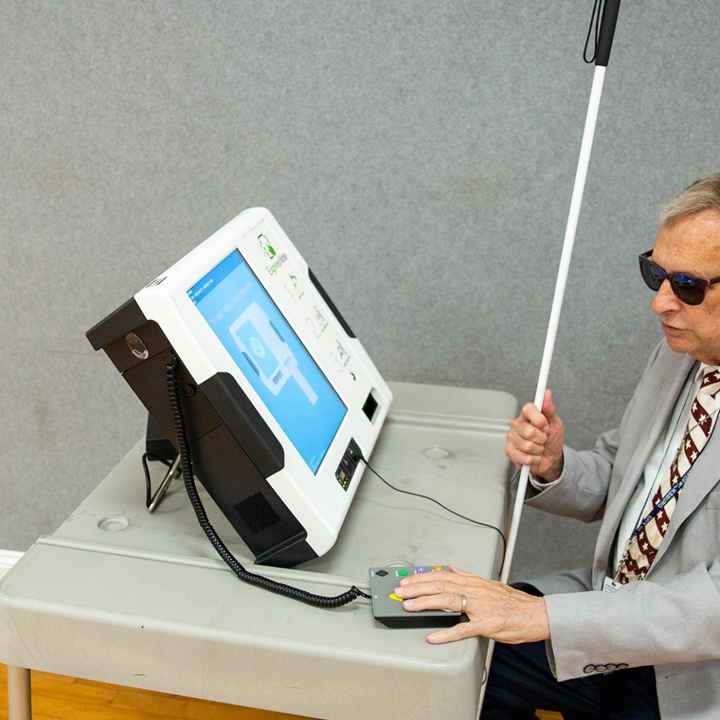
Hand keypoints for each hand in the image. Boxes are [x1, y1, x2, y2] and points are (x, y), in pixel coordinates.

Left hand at [394, 567, 549, 643]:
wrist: (537, 614)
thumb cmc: (514, 603)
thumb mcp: (489, 583)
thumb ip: (468, 576)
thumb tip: (451, 569)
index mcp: (473, 582)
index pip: (441, 576)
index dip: (421, 578)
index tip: (406, 580)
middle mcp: (474, 591)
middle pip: (440, 585)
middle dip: (417, 588)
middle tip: (400, 592)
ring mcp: (480, 608)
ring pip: (448, 601)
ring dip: (425, 603)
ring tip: (409, 606)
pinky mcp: (487, 625)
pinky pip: (463, 629)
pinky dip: (446, 633)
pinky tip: (433, 636)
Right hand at [505, 388, 564, 480]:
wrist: (551, 459)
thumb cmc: (552, 440)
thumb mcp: (555, 423)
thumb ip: (549, 409)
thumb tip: (547, 394)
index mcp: (528, 415)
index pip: (528, 409)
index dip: (539, 419)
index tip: (546, 426)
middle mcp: (518, 424)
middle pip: (528, 431)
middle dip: (541, 438)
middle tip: (543, 439)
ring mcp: (512, 437)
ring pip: (526, 445)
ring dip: (538, 450)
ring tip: (539, 448)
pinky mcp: (509, 451)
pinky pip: (521, 456)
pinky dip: (532, 459)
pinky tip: (533, 456)